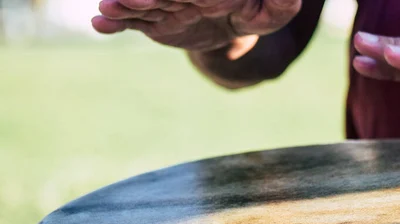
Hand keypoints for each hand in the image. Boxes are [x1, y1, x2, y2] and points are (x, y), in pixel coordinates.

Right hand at [92, 0, 300, 54]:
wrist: (232, 26)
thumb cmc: (253, 13)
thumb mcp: (271, 13)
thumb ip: (281, 4)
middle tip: (131, 0)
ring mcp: (165, 7)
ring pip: (142, 7)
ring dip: (124, 7)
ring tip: (107, 10)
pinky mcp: (155, 23)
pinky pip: (133, 24)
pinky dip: (117, 25)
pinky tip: (100, 25)